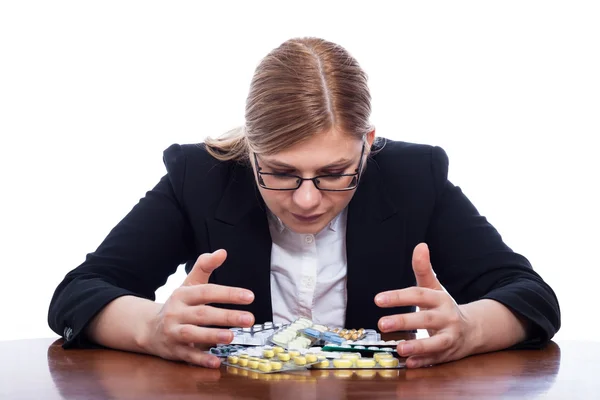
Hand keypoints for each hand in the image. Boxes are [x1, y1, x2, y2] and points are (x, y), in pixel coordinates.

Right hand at [143, 249, 254, 367]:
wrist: (149, 328)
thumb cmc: (178, 305)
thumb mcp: (189, 284)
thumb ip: (205, 267)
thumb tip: (222, 252)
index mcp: (183, 294)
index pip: (207, 292)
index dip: (228, 293)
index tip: (250, 296)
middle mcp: (176, 312)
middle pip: (203, 313)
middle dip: (226, 316)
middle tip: (249, 319)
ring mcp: (173, 332)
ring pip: (193, 333)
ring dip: (212, 335)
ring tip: (232, 336)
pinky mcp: (173, 350)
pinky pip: (187, 355)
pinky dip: (201, 359)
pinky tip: (216, 362)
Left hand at [375, 243, 475, 367]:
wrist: (473, 330)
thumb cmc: (444, 307)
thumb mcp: (434, 287)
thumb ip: (423, 269)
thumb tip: (420, 245)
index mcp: (440, 299)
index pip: (418, 294)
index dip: (398, 296)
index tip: (377, 299)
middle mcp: (447, 318)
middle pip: (426, 319)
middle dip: (404, 321)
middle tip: (382, 323)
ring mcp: (450, 337)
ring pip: (436, 343)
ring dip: (417, 347)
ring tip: (399, 349)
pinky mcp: (449, 354)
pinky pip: (436, 359)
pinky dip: (424, 362)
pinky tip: (409, 364)